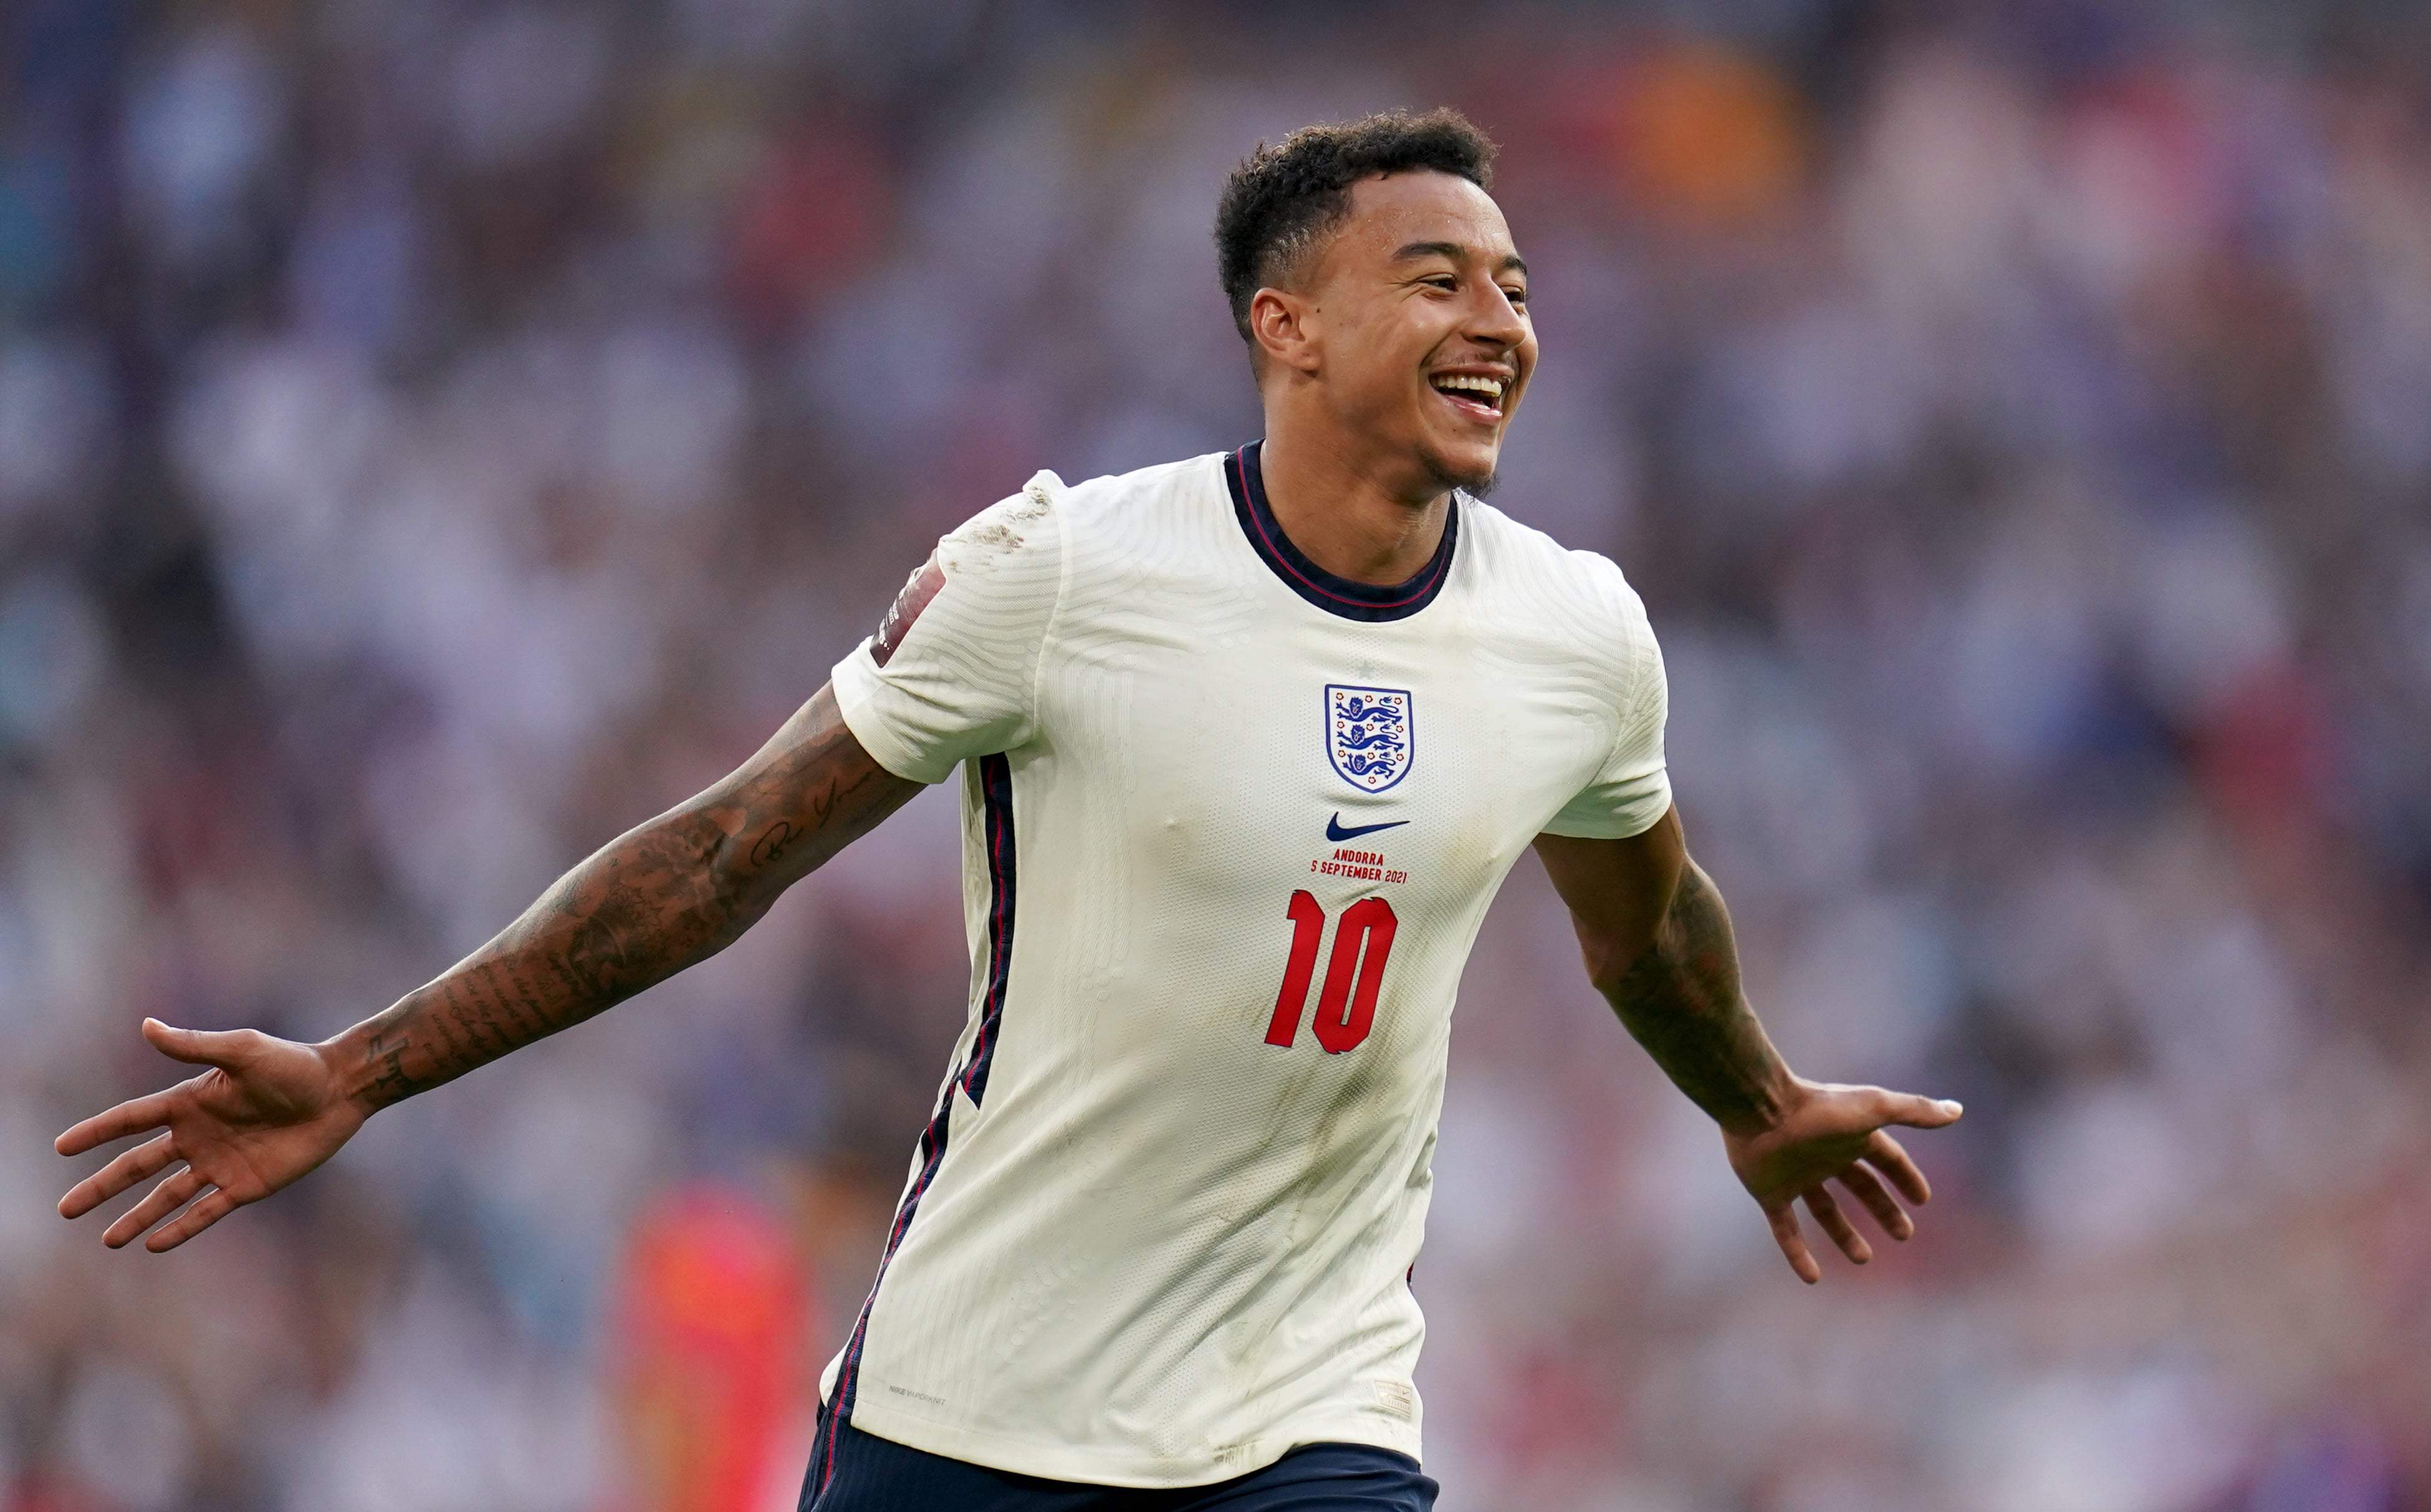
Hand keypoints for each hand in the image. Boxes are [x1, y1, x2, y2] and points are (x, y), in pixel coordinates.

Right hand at [56, 1019, 368, 1251]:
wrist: (341, 1090)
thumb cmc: (294, 1065)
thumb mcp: (242, 1051)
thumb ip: (194, 1043)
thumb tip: (146, 1025)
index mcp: (191, 1102)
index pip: (131, 1120)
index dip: (97, 1132)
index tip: (61, 1146)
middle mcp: (199, 1136)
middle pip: (138, 1166)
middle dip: (102, 1187)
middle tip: (66, 1209)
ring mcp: (220, 1163)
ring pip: (166, 1197)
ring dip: (136, 1217)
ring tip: (107, 1240)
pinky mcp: (247, 1185)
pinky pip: (205, 1211)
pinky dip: (180, 1228)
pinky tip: (154, 1244)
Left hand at [1723, 1079, 1961, 1283]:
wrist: (1758, 1109)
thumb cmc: (1818, 1108)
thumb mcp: (1873, 1109)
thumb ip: (1914, 1111)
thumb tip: (1957, 1111)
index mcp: (1850, 1136)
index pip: (1886, 1159)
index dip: (1905, 1178)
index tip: (1922, 1200)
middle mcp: (1824, 1155)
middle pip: (1859, 1186)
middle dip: (1882, 1207)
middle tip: (1903, 1234)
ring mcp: (1795, 1175)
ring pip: (1824, 1210)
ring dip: (1843, 1234)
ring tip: (1864, 1258)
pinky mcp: (1769, 1193)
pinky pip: (1785, 1229)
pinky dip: (1797, 1253)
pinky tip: (1812, 1278)